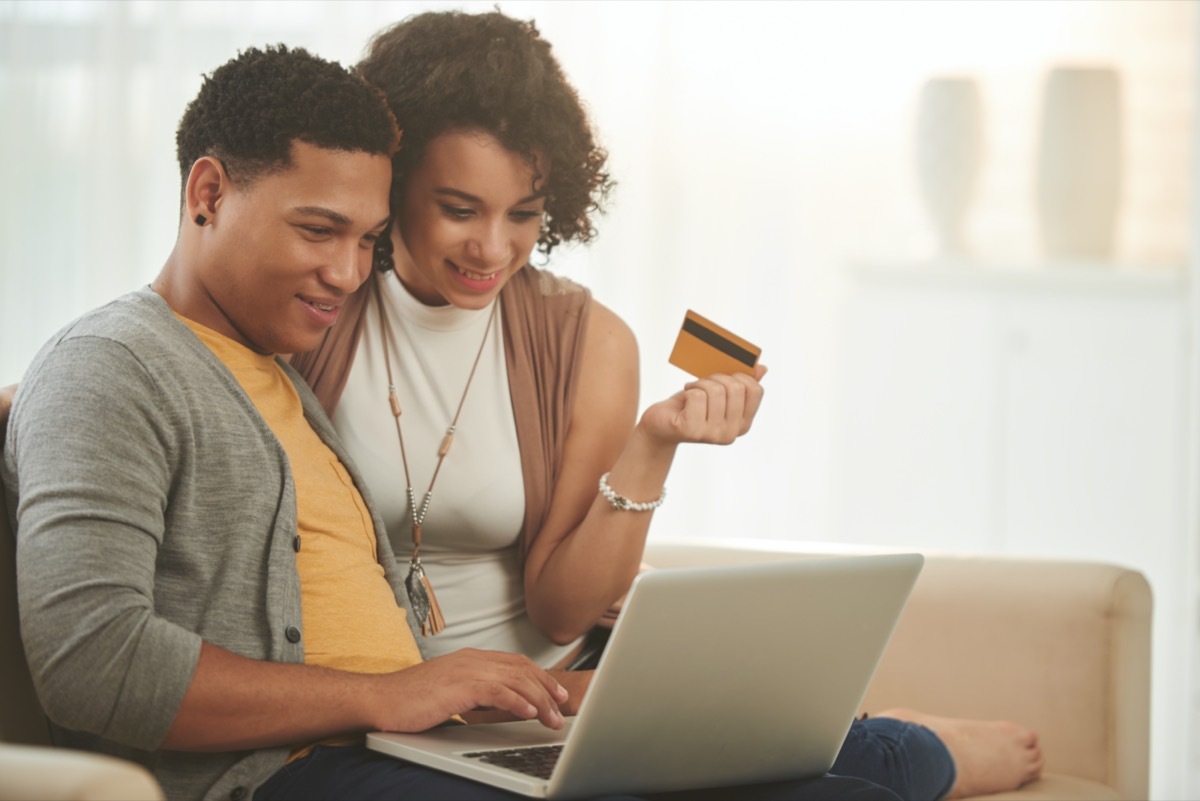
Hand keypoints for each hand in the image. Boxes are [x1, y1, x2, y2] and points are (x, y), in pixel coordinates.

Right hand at [371, 648, 568, 732]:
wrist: (380, 699)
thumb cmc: (409, 700)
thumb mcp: (448, 692)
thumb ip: (472, 692)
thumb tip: (494, 705)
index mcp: (470, 659)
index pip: (515, 663)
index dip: (539, 676)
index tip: (555, 692)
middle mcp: (472, 659)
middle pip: (521, 669)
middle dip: (547, 687)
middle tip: (563, 706)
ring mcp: (466, 670)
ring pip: (515, 680)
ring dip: (539, 700)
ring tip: (553, 717)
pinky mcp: (459, 686)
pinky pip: (497, 692)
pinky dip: (517, 701)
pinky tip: (530, 713)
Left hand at [638, 364, 765, 446]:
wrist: (661, 424)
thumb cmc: (691, 406)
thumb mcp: (718, 393)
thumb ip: (740, 384)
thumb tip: (762, 369)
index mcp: (743, 424)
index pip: (755, 391)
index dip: (739, 376)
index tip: (723, 378)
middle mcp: (731, 433)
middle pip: (735, 388)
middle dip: (716, 378)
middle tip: (702, 384)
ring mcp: (712, 434)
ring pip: (716, 390)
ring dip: (700, 384)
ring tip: (691, 391)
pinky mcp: (692, 430)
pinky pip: (697, 396)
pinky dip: (689, 391)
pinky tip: (684, 399)